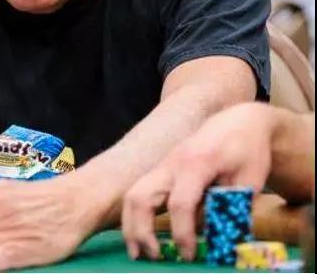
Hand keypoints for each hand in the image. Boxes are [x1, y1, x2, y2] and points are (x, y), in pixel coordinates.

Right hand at [122, 103, 274, 261]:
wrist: (237, 122)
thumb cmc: (246, 151)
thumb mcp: (249, 181)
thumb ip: (233, 209)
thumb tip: (222, 242)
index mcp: (196, 164)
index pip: (180, 203)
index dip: (182, 233)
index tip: (190, 255)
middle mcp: (171, 164)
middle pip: (140, 196)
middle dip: (141, 230)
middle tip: (154, 257)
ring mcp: (162, 166)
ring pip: (132, 195)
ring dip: (130, 225)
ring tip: (137, 253)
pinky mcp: (160, 171)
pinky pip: (139, 193)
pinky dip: (135, 217)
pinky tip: (142, 237)